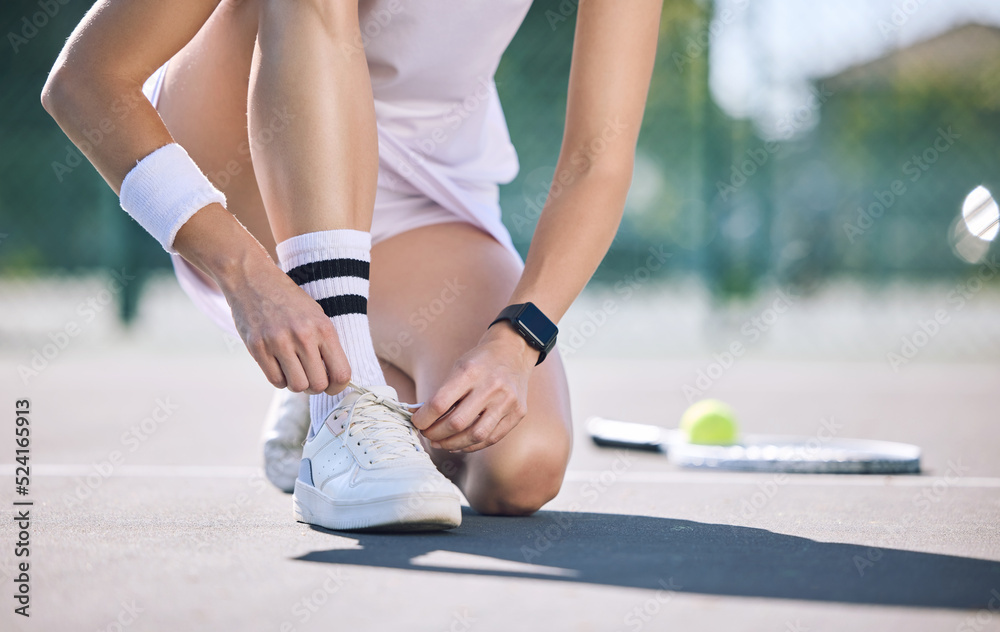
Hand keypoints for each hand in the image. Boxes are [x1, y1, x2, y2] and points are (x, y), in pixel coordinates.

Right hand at [223, 257, 351, 395]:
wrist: (252, 279)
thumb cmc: (288, 299)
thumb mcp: (316, 314)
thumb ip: (326, 344)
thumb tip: (336, 378)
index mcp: (323, 328)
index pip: (341, 373)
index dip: (338, 386)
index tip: (333, 385)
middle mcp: (303, 336)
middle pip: (319, 384)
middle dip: (316, 386)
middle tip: (310, 377)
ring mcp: (278, 342)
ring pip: (297, 386)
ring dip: (297, 384)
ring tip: (294, 370)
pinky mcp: (257, 347)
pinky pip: (275, 381)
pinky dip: (280, 380)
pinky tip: (279, 366)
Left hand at [411, 323, 537, 452]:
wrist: (513, 352)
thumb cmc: (480, 362)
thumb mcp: (458, 368)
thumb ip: (442, 394)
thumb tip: (419, 418)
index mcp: (470, 372)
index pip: (440, 403)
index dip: (423, 418)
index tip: (417, 422)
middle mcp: (491, 387)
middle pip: (456, 423)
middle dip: (435, 434)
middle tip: (427, 435)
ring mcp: (507, 401)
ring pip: (475, 436)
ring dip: (452, 444)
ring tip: (440, 443)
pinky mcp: (517, 413)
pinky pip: (491, 438)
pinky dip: (471, 445)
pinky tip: (459, 444)